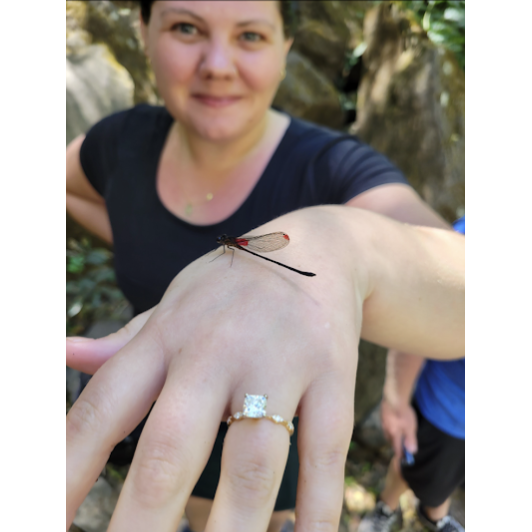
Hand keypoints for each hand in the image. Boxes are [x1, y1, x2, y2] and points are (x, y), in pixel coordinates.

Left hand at [66, 206, 463, 530]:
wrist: (316, 249)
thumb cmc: (232, 288)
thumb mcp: (173, 300)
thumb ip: (124, 338)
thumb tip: (64, 353)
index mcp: (168, 334)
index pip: (104, 407)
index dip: (64, 471)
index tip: (45, 522)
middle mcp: (218, 349)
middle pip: (172, 444)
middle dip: (142, 519)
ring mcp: (281, 362)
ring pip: (252, 460)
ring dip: (231, 531)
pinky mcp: (334, 374)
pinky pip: (324, 452)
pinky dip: (314, 510)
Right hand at [380, 397, 417, 459]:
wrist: (393, 397)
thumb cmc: (403, 413)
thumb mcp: (411, 427)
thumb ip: (410, 440)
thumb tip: (411, 452)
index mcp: (394, 435)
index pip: (396, 448)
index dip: (400, 454)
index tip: (403, 458)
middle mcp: (386, 430)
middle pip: (390, 441)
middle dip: (395, 444)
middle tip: (401, 444)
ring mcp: (383, 422)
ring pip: (387, 432)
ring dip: (392, 435)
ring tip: (398, 432)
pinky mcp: (382, 415)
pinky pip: (386, 425)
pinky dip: (390, 426)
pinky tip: (394, 421)